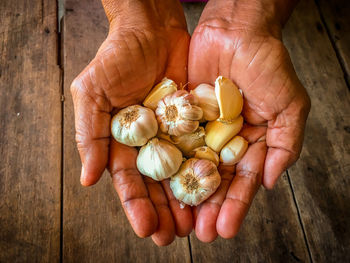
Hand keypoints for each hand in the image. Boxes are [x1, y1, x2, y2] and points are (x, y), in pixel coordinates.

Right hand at [70, 0, 191, 245]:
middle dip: (164, 211)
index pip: (128, 181)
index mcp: (122, 142)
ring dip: (187, 199)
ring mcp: (173, 133)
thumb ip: (91, 135)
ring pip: (182, 172)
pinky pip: (202, 148)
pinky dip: (207, 170)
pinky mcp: (194, 121)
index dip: (136, 206)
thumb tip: (87, 180)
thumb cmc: (116, 58)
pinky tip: (215, 189)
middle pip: (157, 184)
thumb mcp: (92, 93)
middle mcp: (149, 143)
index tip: (146, 229)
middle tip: (174, 236)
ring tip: (195, 225)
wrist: (150, 28)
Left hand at [188, 0, 310, 241]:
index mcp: (251, 142)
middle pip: (214, 180)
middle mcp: (224, 141)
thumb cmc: (267, 64)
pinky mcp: (179, 116)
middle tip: (199, 233)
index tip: (226, 228)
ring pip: (190, 167)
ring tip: (178, 220)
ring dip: (185, 194)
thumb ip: (285, 143)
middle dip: (208, 207)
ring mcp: (200, 130)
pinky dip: (166, 164)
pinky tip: (160, 185)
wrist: (236, 30)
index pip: (243, 181)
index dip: (236, 205)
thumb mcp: (289, 104)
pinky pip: (171, 142)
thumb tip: (270, 182)